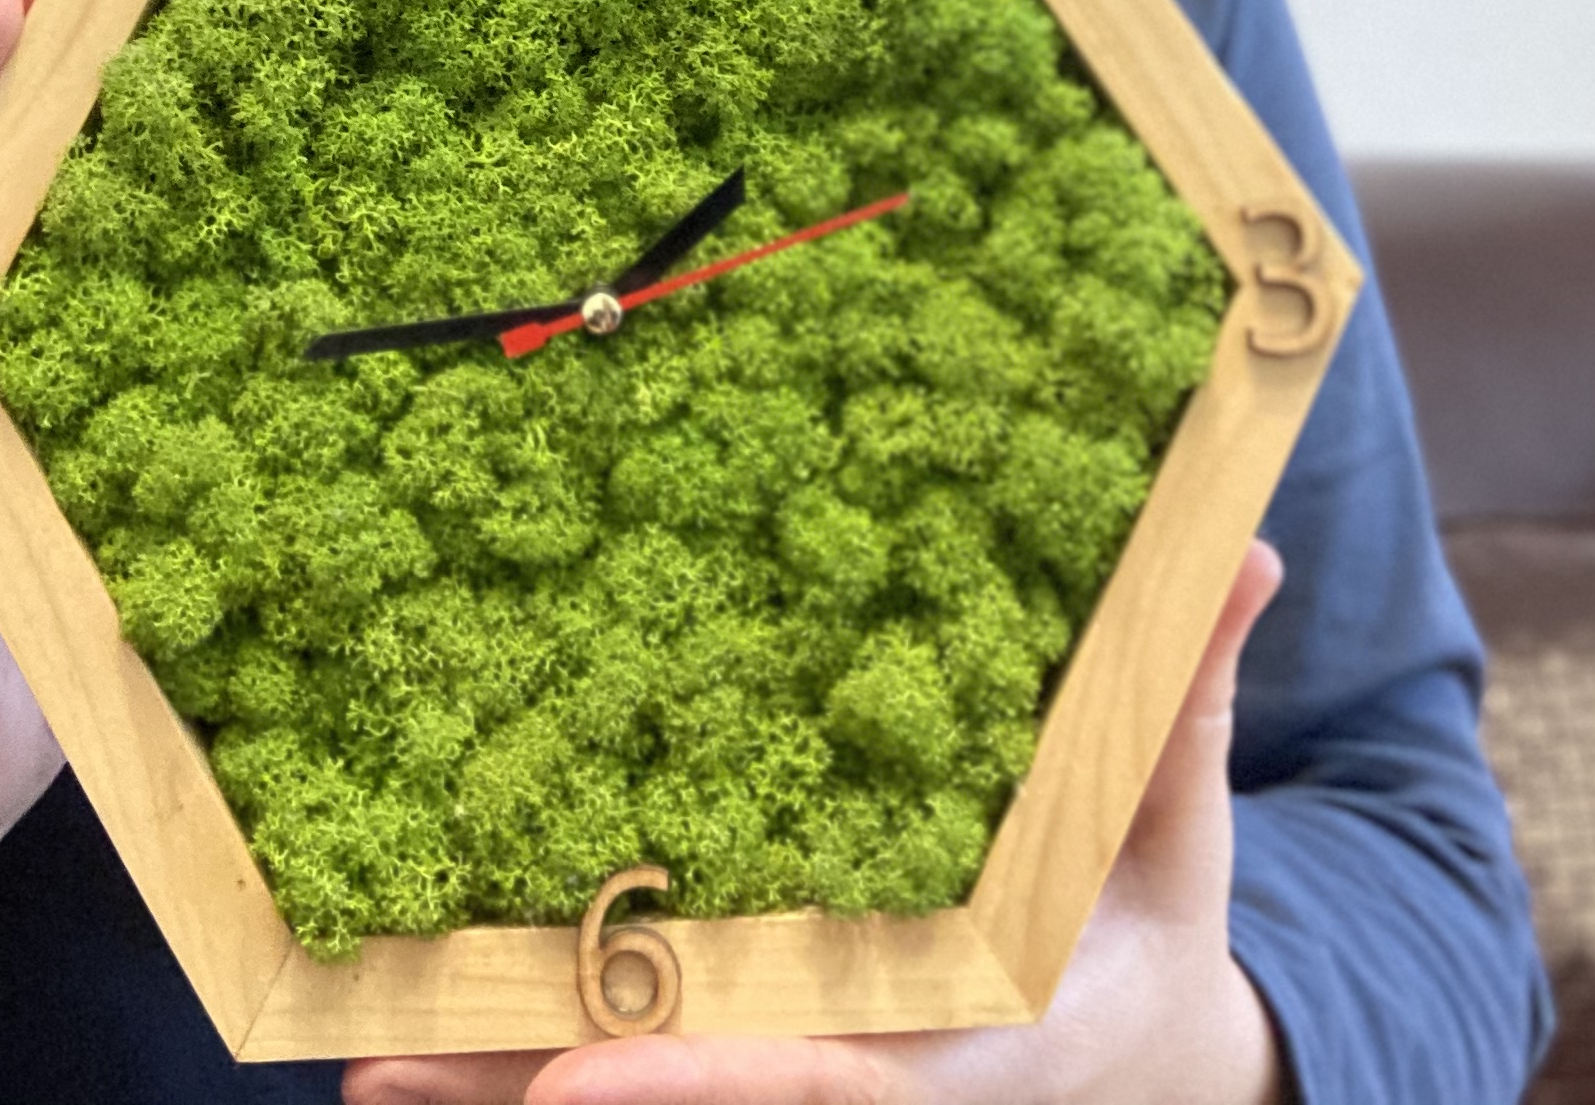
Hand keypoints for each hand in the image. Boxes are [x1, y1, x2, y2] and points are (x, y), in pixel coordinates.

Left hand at [343, 541, 1284, 1104]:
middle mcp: (870, 1072)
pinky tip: (394, 1045)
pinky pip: (632, 1064)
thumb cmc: (1149, 928)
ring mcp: (810, 1070)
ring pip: (643, 1093)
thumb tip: (1236, 546)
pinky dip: (520, 1061)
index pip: (827, 1080)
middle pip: (695, 1100)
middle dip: (544, 1088)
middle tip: (391, 1067)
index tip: (575, 1079)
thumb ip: (1185, 694)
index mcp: (967, 1044)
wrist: (1146, 1059)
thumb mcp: (1175, 823)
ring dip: (498, 1086)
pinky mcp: (763, 1050)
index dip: (703, 1086)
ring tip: (358, 1062)